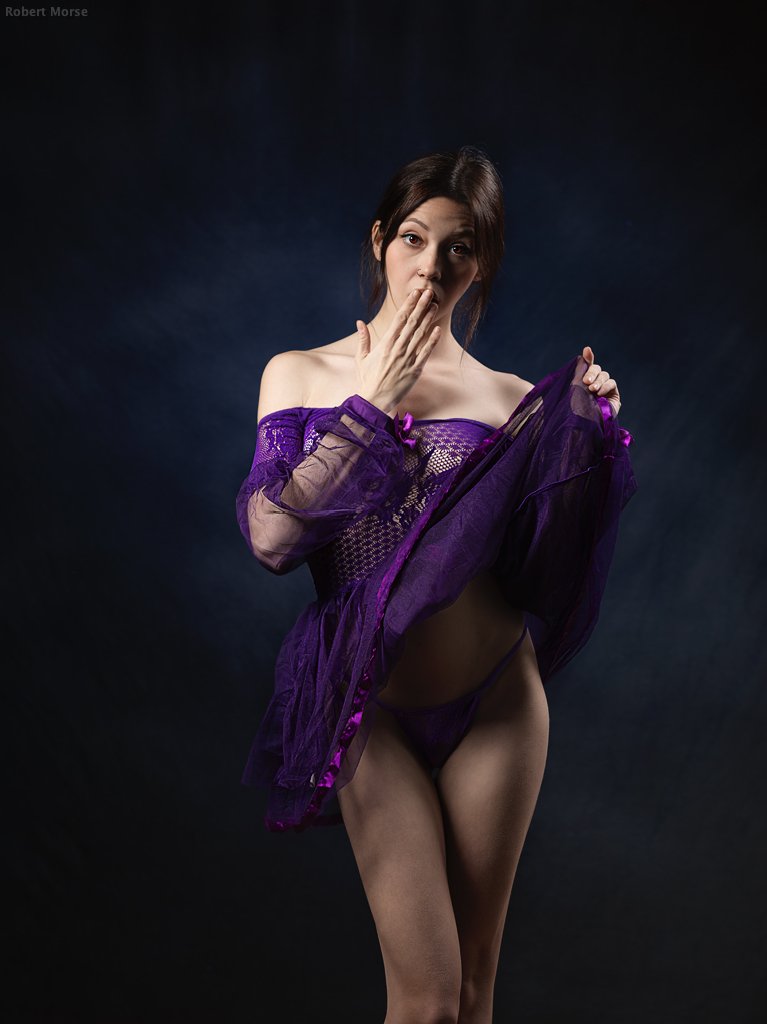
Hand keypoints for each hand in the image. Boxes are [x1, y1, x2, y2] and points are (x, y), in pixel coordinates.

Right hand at [354, 288, 440, 413]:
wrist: (375, 400)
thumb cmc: (367, 380)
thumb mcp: (361, 358)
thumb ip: (363, 339)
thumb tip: (359, 322)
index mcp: (385, 343)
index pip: (399, 319)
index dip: (408, 304)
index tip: (414, 293)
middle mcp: (397, 348)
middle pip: (412, 323)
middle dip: (420, 306)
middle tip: (428, 292)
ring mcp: (407, 359)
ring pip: (420, 334)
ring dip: (428, 319)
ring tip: (434, 305)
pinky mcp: (415, 370)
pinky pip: (426, 352)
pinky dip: (432, 340)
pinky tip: (437, 329)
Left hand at [581, 345, 621, 416]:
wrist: (584, 423)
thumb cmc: (576, 407)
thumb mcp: (575, 386)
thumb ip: (580, 369)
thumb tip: (586, 349)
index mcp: (582, 382)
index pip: (586, 366)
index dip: (588, 357)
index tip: (587, 350)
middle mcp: (593, 385)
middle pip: (596, 369)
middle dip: (592, 372)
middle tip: (586, 381)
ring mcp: (604, 390)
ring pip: (604, 375)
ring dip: (598, 380)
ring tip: (592, 390)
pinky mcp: (613, 396)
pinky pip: (612, 383)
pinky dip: (606, 386)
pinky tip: (600, 393)